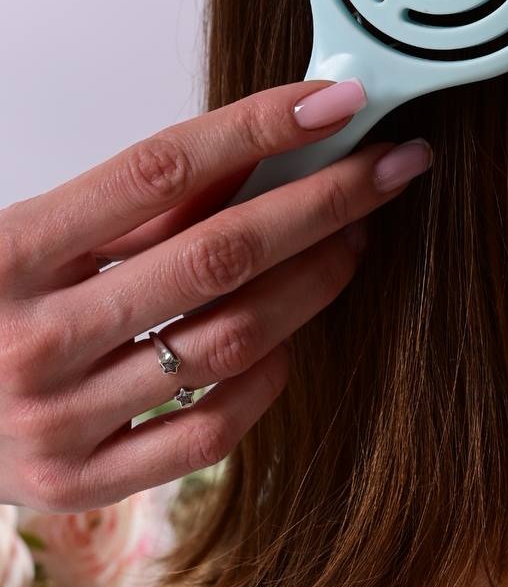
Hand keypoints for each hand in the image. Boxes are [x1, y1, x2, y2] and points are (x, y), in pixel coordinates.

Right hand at [0, 80, 431, 511]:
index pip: (161, 168)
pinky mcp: (81, 483)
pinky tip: (292, 333)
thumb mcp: (37, 229)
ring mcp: (58, 422)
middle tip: (391, 166)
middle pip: (218, 255)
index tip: (335, 102)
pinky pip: (210, 431)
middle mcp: (35, 339)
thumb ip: (141, 201)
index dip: (258, 127)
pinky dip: (267, 376)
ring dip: (313, 281)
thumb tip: (265, 150)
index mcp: (12, 251)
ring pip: (230, 342)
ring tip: (355, 238)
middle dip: (324, 201)